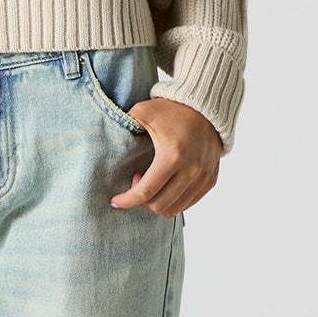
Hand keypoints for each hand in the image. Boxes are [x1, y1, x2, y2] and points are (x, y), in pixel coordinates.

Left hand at [109, 99, 221, 214]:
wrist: (207, 107)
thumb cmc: (173, 110)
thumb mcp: (144, 111)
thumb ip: (125, 123)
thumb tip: (107, 138)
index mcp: (172, 156)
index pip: (146, 192)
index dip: (127, 201)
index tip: (115, 201)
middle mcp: (191, 170)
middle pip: (160, 205)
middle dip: (141, 201)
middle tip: (136, 181)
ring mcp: (203, 177)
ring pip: (174, 209)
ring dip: (157, 202)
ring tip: (151, 182)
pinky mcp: (210, 180)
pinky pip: (188, 203)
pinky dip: (173, 200)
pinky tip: (166, 184)